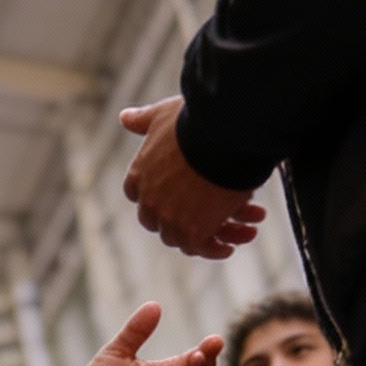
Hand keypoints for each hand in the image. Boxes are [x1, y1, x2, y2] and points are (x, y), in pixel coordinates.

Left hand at [120, 96, 265, 259]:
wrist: (221, 135)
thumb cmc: (194, 121)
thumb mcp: (162, 116)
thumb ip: (142, 121)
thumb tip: (124, 117)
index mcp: (138, 175)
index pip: (137, 195)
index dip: (158, 197)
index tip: (177, 195)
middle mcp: (149, 201)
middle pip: (159, 222)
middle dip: (182, 220)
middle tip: (209, 215)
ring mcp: (169, 219)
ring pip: (184, 237)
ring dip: (214, 232)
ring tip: (240, 228)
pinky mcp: (193, 231)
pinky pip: (202, 248)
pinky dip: (218, 249)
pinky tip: (235, 243)